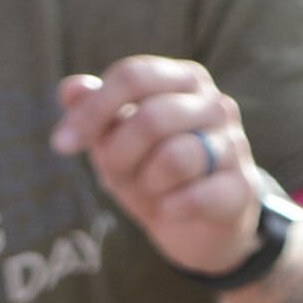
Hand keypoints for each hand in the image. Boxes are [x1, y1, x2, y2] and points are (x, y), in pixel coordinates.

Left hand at [53, 56, 272, 279]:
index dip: (92, 110)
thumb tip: (70, 89)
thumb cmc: (151, 172)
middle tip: (113, 176)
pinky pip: (197, 195)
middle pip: (150, 118)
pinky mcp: (241, 187)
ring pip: (175, 157)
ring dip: (146, 183)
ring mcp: (234, 144)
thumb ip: (93, 113)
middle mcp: (214, 103)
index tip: (61, 144)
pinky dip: (169, 208)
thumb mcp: (114, 142)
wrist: (196, 227)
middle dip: (117, 155)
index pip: (133, 76)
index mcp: (182, 80)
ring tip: (150, 191)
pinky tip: (166, 211)